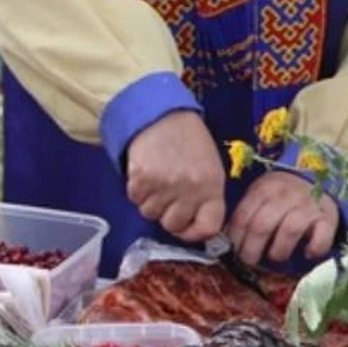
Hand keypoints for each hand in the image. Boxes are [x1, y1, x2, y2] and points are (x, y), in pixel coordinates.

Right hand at [124, 111, 226, 244]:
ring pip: (151, 214)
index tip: (188, 226)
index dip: (196, 232)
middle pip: (174, 225)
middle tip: (169, 196)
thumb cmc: (188, 141)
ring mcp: (163, 186)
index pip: (208, 227)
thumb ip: (206, 198)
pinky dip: (138, 191)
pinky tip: (146, 173)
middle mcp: (188, 190)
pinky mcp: (140, 180)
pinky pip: (136, 200)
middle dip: (169, 215)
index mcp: (211, 186)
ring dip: (152, 202)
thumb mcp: (210, 168)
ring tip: (157, 180)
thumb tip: (198, 227)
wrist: (160, 114)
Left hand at [226, 171, 340, 266]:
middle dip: (252, 250)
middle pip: (262, 226)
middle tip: (250, 261)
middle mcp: (285, 194)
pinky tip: (307, 253)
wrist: (318, 179)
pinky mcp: (328, 217)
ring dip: (279, 251)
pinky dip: (314, 249)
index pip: (243, 217)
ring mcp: (308, 204)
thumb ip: (247, 214)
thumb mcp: (261, 196)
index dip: (236, 239)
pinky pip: (321, 237)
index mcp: (263, 189)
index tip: (234, 252)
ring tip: (276, 258)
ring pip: (289, 231)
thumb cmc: (282, 196)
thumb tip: (225, 240)